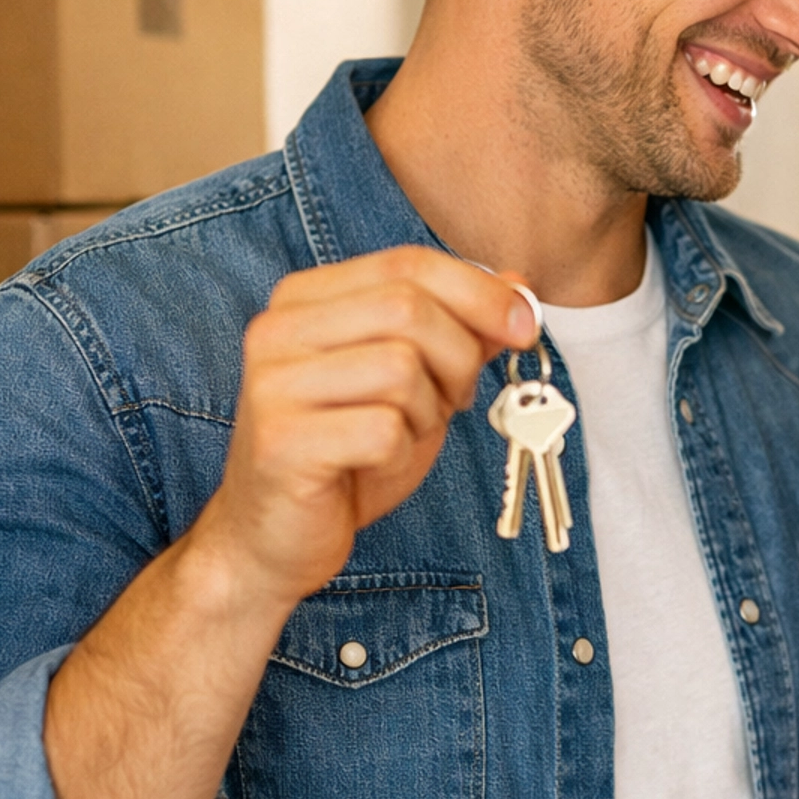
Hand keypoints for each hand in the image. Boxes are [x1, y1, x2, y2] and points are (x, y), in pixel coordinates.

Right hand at [200, 248, 536, 606]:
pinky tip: (376, 463)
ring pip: (400, 367)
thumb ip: (459, 330)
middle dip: (458, 357)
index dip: (479, 292)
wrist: (273, 535)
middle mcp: (279, 329)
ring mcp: (274, 384)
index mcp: (307, 298)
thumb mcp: (415, 382)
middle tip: (456, 399)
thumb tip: (517, 284)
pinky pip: (383, 430)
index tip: (525, 326)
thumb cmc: (347, 453)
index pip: (407, 263)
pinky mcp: (281, 441)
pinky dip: (401, 452)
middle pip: (409, 308)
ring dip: (427, 411)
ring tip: (405, 434)